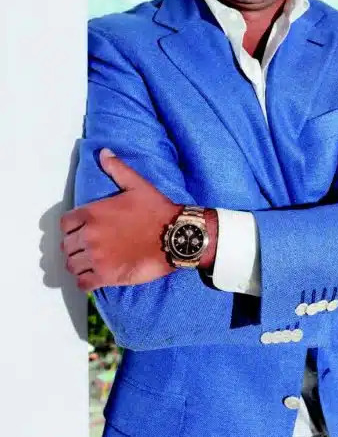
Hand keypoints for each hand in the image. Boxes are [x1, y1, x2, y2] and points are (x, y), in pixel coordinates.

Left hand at [60, 149, 179, 290]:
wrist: (175, 236)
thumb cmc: (157, 210)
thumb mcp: (137, 184)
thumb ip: (117, 169)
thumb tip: (104, 153)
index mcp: (92, 214)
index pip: (65, 224)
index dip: (72, 227)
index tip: (81, 230)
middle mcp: (89, 236)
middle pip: (66, 246)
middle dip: (75, 246)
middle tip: (88, 247)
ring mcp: (96, 258)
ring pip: (72, 265)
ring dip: (78, 264)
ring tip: (89, 263)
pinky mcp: (106, 276)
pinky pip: (83, 284)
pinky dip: (85, 282)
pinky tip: (93, 277)